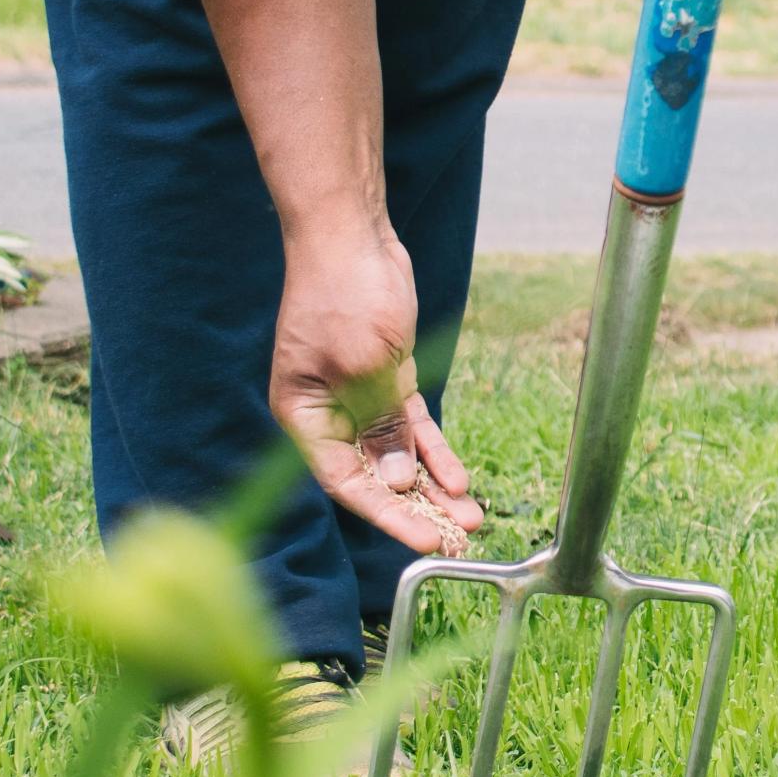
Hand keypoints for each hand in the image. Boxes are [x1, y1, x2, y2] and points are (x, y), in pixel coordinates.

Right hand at [267, 226, 483, 553]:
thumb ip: (383, 427)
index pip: (347, 482)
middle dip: (420, 507)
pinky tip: (459, 478)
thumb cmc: (344, 296)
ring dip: (434, 486)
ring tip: (472, 515)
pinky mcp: (385, 382)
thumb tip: (400, 482)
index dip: (388, 515)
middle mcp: (328, 416)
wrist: (350, 237)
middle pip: (375, 476)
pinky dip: (435, 452)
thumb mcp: (367, 368)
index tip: (426, 539)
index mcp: (305, 417)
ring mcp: (358, 400)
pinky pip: (411, 428)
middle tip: (462, 532)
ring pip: (399, 456)